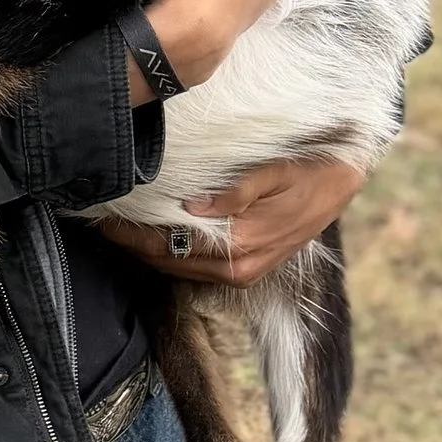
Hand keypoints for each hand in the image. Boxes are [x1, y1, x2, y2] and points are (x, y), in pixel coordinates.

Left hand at [95, 158, 366, 287]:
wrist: (343, 182)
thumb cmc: (306, 169)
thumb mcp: (273, 172)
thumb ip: (235, 192)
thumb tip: (193, 207)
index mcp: (241, 244)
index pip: (171, 244)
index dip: (133, 233)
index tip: (102, 218)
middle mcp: (238, 267)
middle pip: (168, 261)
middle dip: (131, 244)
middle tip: (97, 222)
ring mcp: (242, 272)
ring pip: (179, 268)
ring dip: (146, 251)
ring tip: (115, 228)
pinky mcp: (246, 270)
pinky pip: (196, 268)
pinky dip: (169, 255)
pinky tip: (150, 236)